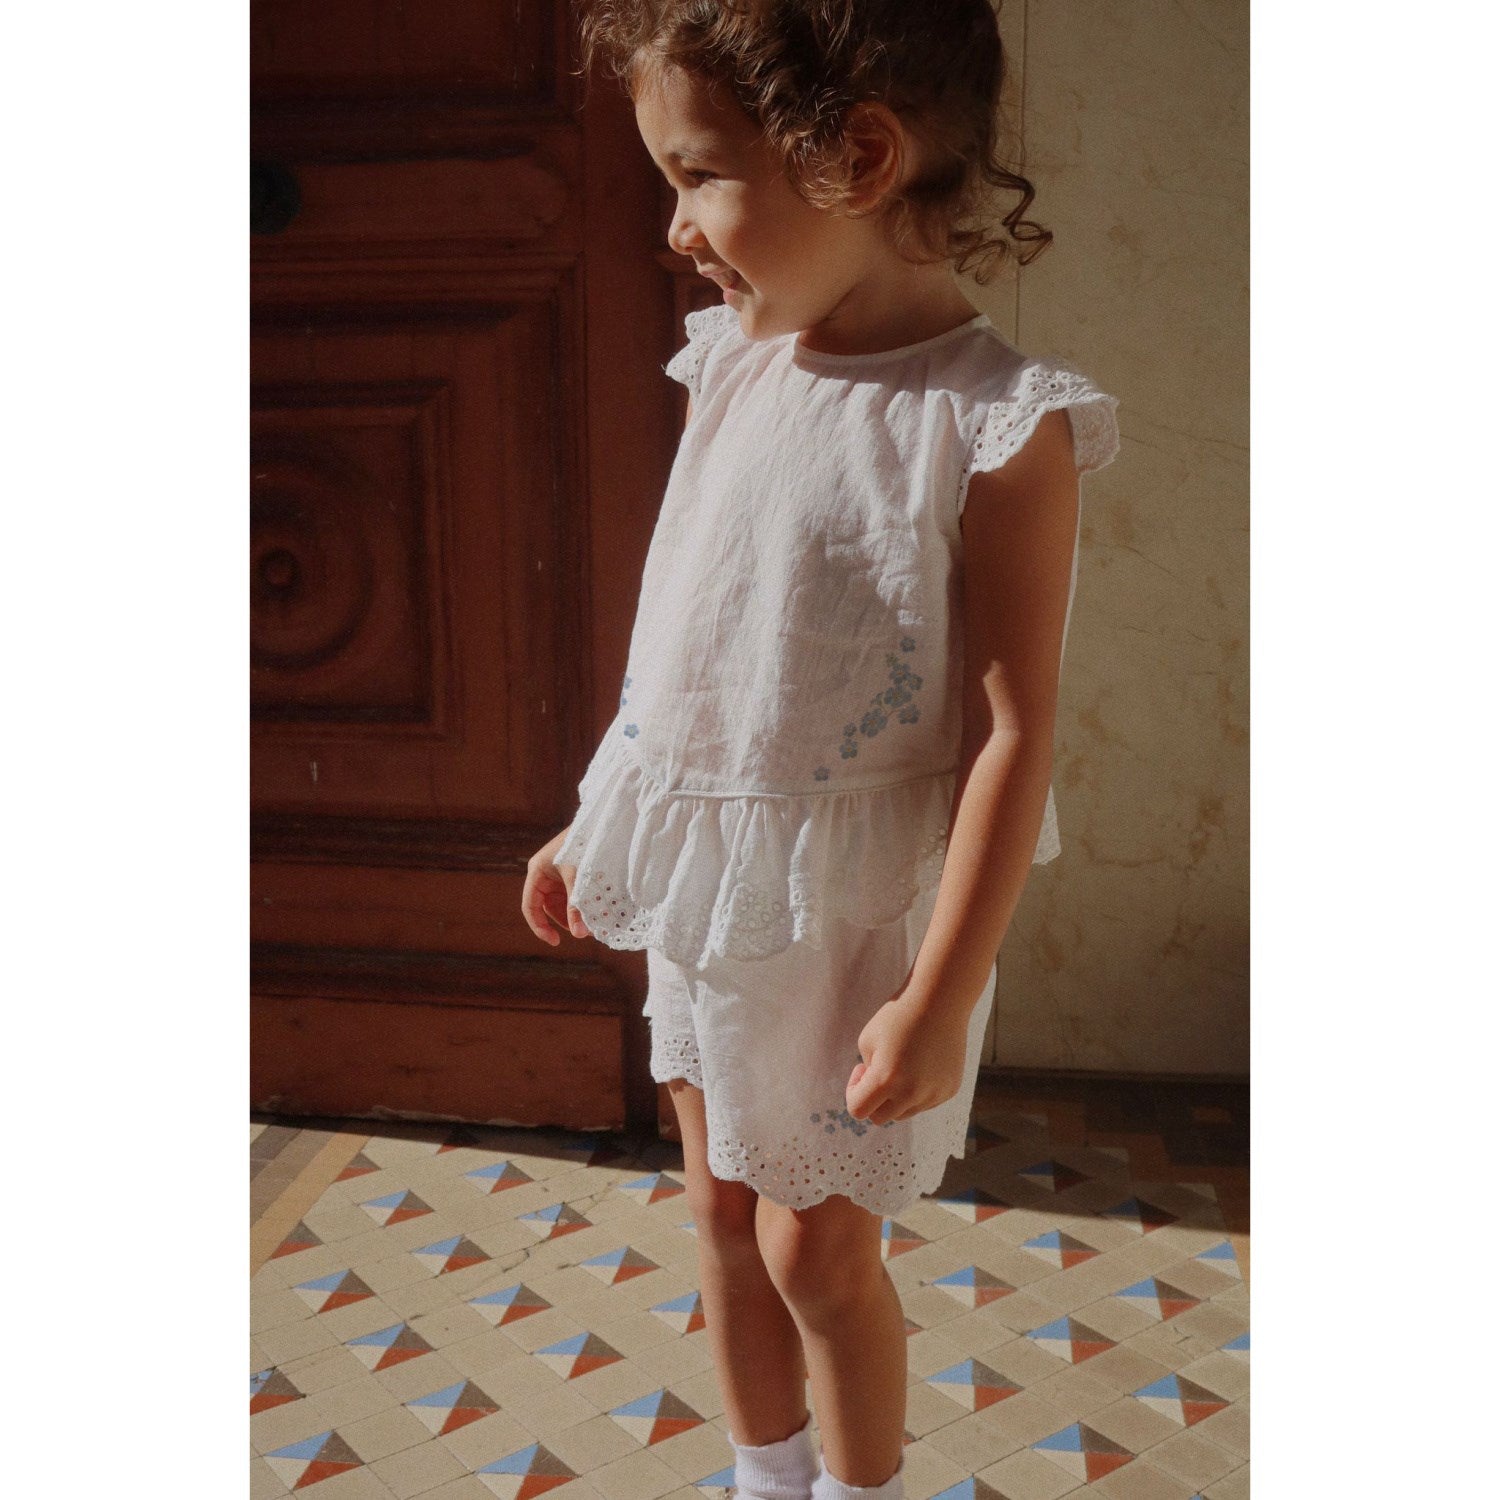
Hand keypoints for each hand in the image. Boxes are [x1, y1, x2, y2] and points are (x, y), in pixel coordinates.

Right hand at [521, 825, 589, 945]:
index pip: (531, 907)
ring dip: (576, 915)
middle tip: (585, 933)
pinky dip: (583, 906)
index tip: (555, 942)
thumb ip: (577, 906)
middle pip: (549, 908)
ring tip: (594, 925)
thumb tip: (580, 934)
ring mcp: (559, 875)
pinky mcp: (572, 875)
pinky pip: (574, 896)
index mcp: (537, 872)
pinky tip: (596, 913)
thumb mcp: (578, 878)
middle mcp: (545, 875)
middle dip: (565, 921)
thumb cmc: (584, 845)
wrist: (601, 823)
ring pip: (563, 904)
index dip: (539, 926)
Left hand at [845, 986, 971, 1125]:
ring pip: (905, 1112)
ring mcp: (934, 1094)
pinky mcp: (949, 1091)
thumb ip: (866, 1075)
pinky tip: (922, 1063)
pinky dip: (918, 1091)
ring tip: (901, 1065)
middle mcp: (912, 1093)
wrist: (939, 1001)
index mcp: (886, 1080)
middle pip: (881, 1118)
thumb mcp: (867, 1042)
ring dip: (896, 1097)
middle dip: (874, 1099)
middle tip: (877, 1070)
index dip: (853, 1092)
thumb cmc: (897, 1016)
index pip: (858, 1110)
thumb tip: (877, 1097)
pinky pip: (925, 1102)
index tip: (862, 1070)